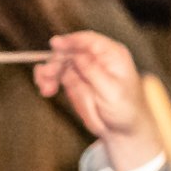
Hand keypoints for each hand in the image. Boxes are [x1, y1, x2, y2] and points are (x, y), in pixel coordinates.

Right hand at [34, 32, 160, 170]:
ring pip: (60, 64)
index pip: (89, 41)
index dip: (71, 40)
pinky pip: (57, 77)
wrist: (122, 129)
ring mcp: (84, 71)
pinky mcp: (75, 83)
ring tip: (46, 89)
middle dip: (55, 63)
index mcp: (111, 55)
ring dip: (49, 74)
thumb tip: (77, 56)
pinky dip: (49, 82)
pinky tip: (46, 91)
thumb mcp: (111, 91)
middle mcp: (96, 60)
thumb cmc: (125, 109)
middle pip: (70, 52)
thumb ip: (94, 72)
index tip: (55, 44)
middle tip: (46, 77)